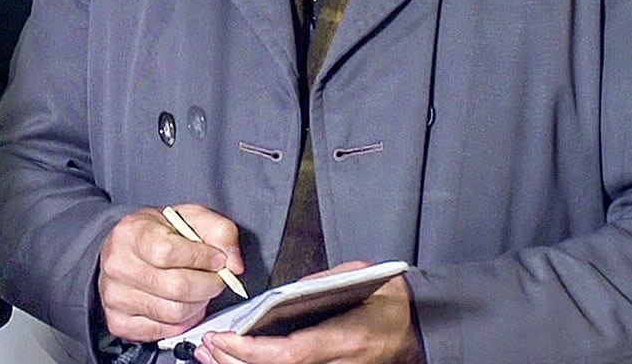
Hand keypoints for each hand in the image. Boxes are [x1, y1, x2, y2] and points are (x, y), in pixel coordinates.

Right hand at [96, 204, 245, 343]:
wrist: (127, 250)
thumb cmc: (159, 233)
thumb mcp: (191, 218)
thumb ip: (220, 232)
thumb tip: (233, 264)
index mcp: (131, 232)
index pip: (169, 253)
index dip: (203, 259)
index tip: (217, 259)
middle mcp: (117, 265)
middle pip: (176, 288)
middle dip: (208, 286)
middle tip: (215, 279)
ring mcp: (114, 296)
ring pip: (173, 314)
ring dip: (198, 305)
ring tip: (199, 291)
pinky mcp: (118, 321)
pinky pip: (164, 331)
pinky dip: (182, 322)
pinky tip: (183, 305)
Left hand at [194, 262, 420, 363]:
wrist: (424, 329)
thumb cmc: (393, 301)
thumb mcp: (362, 276)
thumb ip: (320, 281)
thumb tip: (283, 291)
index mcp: (347, 337)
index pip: (291, 352)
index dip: (252, 351)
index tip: (224, 339)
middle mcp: (340, 363)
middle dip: (236, 362)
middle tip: (206, 345)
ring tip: (211, 354)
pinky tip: (238, 360)